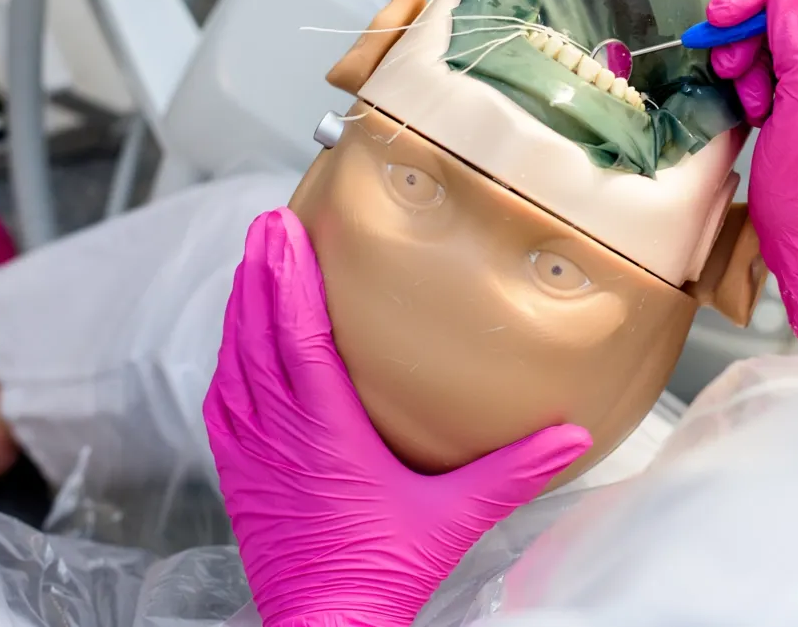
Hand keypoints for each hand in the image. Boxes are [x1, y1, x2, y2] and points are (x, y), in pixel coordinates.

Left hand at [204, 209, 589, 626]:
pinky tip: (234, 338)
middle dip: (263, 273)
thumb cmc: (384, 574)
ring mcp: (254, 453)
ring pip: (238, 362)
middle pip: (261, 335)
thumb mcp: (456, 518)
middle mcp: (283, 434)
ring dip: (243, 306)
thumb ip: (513, 472)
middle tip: (268, 222)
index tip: (287, 232)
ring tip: (253, 260)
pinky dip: (229, 358)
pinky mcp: (240, 474)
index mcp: (330, 434)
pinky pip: (224, 402)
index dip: (292, 280)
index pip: (302, 339)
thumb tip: (572, 436)